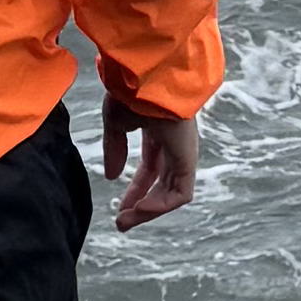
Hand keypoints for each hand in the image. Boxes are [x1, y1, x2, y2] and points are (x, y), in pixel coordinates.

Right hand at [100, 74, 204, 232]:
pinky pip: (180, 194)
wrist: (146, 78)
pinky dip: (160, 206)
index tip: (119, 206)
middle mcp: (175, 143)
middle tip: (122, 221)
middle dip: (141, 203)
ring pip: (172, 192)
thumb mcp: (115, 123)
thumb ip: (114, 149)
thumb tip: (112, 177)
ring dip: (148, 210)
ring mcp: (183, 151)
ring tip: (126, 221)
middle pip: (161, 182)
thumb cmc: (131, 91)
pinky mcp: (188, 160)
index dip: (135, 188)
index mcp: (159, 131)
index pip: (151, 167)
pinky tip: (138, 210)